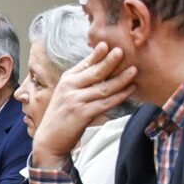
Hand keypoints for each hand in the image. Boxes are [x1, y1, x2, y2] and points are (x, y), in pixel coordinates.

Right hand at [32, 42, 136, 168]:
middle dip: (110, 61)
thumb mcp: (65, 94)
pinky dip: (119, 96)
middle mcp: (69, 88)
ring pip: (103, 87)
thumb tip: (100, 68)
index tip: (108, 44)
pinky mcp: (82, 114)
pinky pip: (105, 103)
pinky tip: (130, 89)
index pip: (84, 64)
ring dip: (121, 78)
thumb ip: (80, 82)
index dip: (97, 54)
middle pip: (95, 72)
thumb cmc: (60, 116)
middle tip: (123, 51)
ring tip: (134, 69)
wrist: (49, 139)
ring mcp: (75, 100)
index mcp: (66, 80)